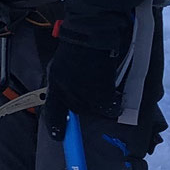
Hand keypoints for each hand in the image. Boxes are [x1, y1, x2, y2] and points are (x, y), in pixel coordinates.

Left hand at [43, 14, 131, 138]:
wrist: (91, 32)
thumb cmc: (77, 45)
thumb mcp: (62, 65)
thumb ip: (64, 83)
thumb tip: (70, 98)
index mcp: (55, 83)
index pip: (52, 111)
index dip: (55, 126)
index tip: (58, 137)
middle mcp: (67, 91)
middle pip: (77, 110)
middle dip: (85, 106)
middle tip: (94, 95)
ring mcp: (84, 92)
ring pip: (94, 109)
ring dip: (102, 105)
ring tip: (107, 94)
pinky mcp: (101, 90)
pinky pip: (109, 106)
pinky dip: (115, 104)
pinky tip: (118, 99)